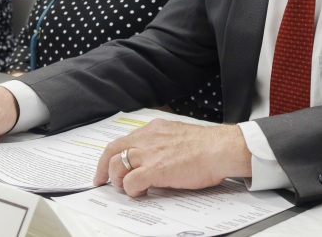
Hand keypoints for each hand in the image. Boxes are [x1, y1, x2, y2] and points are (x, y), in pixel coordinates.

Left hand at [93, 120, 250, 196]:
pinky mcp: (155, 169)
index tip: (105, 166)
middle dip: (103, 168)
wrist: (220, 149)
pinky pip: (130, 182)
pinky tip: (141, 192)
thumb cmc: (207, 146)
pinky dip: (131, 190)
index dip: (110, 155)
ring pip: (116, 166)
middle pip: (112, 151)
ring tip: (129, 187)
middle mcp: (147, 138)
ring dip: (118, 180)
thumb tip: (153, 157)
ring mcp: (150, 153)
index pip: (123, 140)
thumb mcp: (177, 135)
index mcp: (153, 129)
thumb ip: (161, 143)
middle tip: (102, 181)